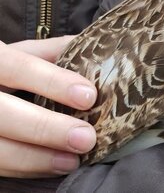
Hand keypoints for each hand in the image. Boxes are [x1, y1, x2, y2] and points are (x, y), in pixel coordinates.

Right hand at [0, 36, 96, 177]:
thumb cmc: (6, 68)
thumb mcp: (22, 54)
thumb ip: (53, 52)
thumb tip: (97, 54)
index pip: (15, 67)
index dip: (51, 82)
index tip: (88, 96)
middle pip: (2, 114)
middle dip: (45, 128)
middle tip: (85, 137)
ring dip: (36, 157)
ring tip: (73, 160)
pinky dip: (27, 168)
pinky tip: (55, 166)